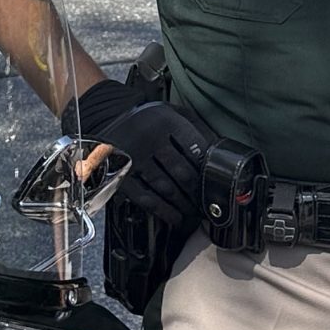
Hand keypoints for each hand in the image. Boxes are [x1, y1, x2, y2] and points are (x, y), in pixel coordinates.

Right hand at [64, 83, 206, 231]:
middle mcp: (148, 138)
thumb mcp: (172, 112)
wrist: (107, 118)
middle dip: (198, 192)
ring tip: (195, 213)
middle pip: (182, 173)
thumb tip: (221, 150)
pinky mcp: (121, 174)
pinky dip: (163, 211)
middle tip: (208, 203)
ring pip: (166, 188)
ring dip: (184, 205)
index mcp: (165, 121)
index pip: (196, 150)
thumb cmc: (149, 119)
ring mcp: (133, 158)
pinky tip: (175, 217)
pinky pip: (146, 198)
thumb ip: (196, 126)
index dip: (207, 170)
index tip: (216, 182)